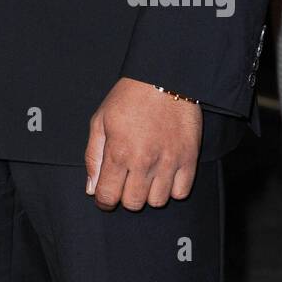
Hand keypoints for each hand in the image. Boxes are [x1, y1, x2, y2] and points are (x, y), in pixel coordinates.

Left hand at [85, 76, 201, 210]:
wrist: (164, 78)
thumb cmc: (128, 98)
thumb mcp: (100, 121)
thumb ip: (93, 156)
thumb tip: (92, 189)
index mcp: (118, 152)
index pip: (107, 196)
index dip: (103, 200)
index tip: (105, 195)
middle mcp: (143, 162)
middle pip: (133, 203)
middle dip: (125, 196)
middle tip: (126, 180)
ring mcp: (168, 162)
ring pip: (157, 202)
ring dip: (148, 193)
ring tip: (146, 175)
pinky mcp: (189, 159)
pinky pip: (180, 193)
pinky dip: (171, 189)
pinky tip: (164, 174)